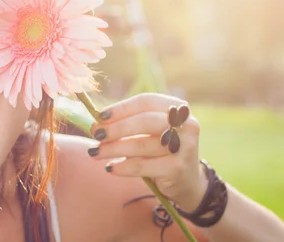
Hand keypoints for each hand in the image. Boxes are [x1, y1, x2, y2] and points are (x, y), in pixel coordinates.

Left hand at [88, 93, 207, 211]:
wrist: (187, 181)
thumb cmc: (160, 150)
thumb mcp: (149, 132)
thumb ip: (127, 124)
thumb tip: (96, 124)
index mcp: (178, 108)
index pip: (146, 101)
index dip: (122, 107)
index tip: (101, 116)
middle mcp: (186, 125)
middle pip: (145, 121)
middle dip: (116, 128)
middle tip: (96, 134)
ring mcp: (184, 148)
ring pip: (141, 145)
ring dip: (113, 148)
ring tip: (95, 152)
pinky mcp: (177, 169)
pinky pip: (142, 166)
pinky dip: (123, 166)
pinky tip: (110, 167)